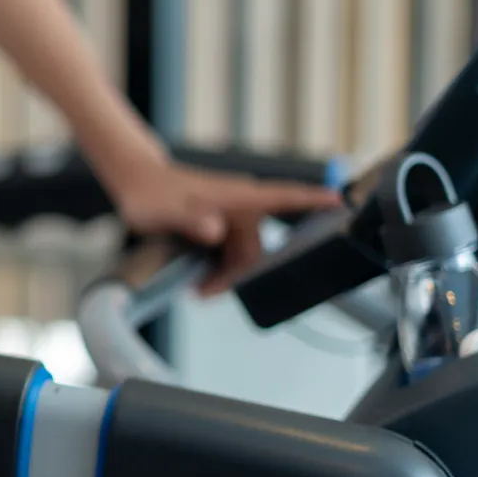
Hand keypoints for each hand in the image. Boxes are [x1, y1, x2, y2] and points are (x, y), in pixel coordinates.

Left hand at [105, 156, 342, 295]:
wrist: (136, 183)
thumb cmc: (151, 193)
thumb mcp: (165, 211)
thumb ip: (190, 219)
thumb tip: (216, 230)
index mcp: (236, 196)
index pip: (284, 196)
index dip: (313, 200)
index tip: (341, 201)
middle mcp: (240, 205)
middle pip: (256, 249)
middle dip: (236, 275)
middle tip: (203, 293)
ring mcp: (232, 216)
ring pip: (244, 255)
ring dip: (225, 276)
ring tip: (197, 289)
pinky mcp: (223, 226)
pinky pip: (231, 253)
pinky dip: (219, 269)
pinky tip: (200, 278)